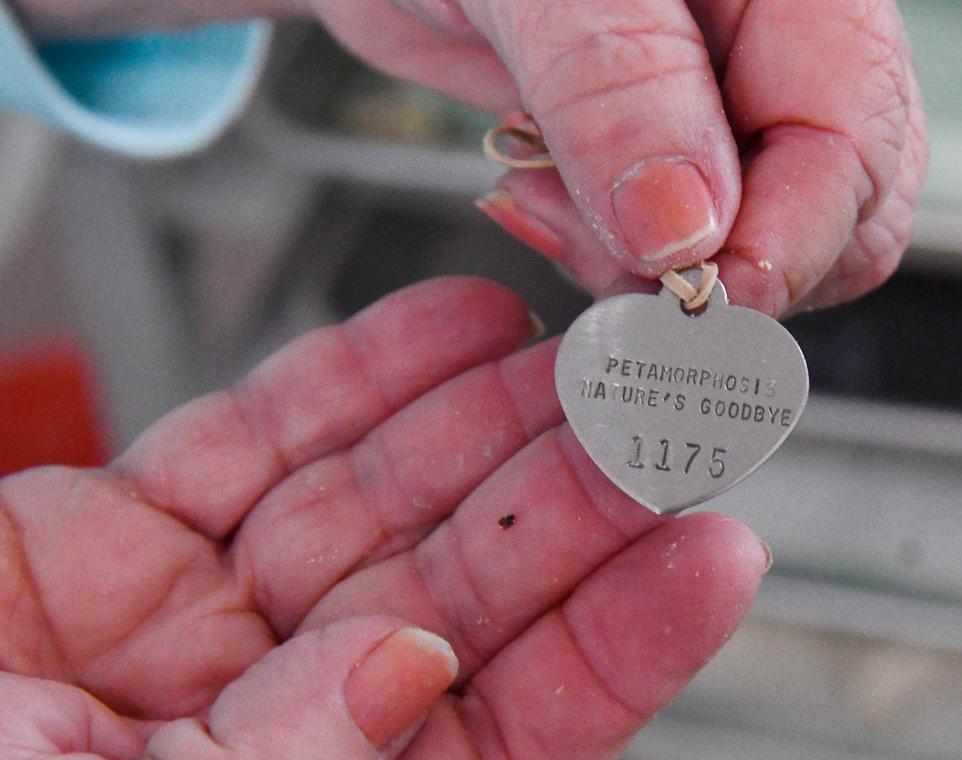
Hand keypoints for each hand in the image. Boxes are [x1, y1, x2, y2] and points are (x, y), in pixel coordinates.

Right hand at [0, 278, 767, 758]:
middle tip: (657, 412)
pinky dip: (350, 382)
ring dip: (477, 421)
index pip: (514, 725)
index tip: (712, 544)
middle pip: (459, 590)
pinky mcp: (116, 542)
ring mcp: (197, 625)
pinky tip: (445, 329)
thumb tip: (409, 679)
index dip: (620, 635)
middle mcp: (272, 718)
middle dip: (561, 494)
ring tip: (572, 350)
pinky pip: (258, 446)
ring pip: (374, 500)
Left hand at [313, 0, 927, 314]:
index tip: (685, 300)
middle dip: (720, 266)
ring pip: (744, 238)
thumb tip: (682, 235)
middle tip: (609, 261)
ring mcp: (710, 96)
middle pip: (830, 210)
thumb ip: (618, 89)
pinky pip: (660, 234)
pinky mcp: (645, 136)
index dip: (783, 246)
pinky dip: (600, 245)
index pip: (854, 146)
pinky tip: (533, 192)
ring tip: (540, 195)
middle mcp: (773, 43)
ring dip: (642, 261)